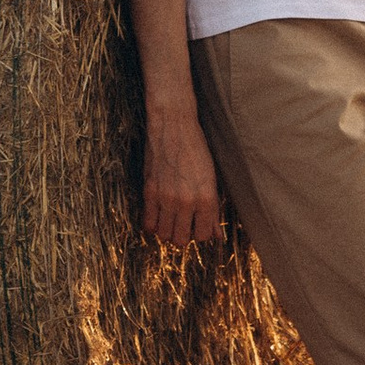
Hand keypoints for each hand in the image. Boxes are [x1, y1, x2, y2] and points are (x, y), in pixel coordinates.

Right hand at [142, 113, 223, 245]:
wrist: (173, 125)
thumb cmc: (196, 149)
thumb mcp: (210, 179)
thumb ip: (213, 210)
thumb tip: (217, 236)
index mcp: (206, 198)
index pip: (203, 235)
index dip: (201, 233)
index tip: (198, 224)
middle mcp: (187, 201)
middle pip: (182, 240)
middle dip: (184, 235)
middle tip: (183, 223)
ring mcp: (166, 197)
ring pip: (164, 235)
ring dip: (168, 231)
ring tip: (170, 219)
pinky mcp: (149, 191)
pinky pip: (148, 223)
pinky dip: (153, 225)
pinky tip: (158, 215)